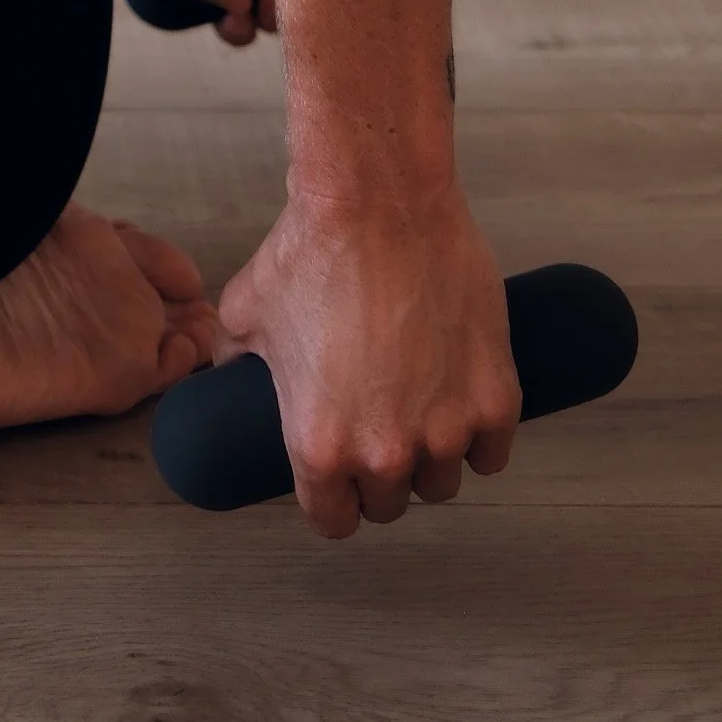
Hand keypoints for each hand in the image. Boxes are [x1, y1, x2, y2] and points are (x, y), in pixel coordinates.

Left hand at [218, 187, 520, 537]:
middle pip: (391, 503)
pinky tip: (461, 402)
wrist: (377, 201)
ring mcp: (447, 429)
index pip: (333, 520)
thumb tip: (225, 378)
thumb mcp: (245, 312)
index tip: (339, 479)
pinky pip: (493, 451)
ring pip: (444, 480)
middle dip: (381, 474)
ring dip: (432, 457)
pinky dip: (480, 434)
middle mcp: (386, 453)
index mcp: (319, 446)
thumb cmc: (311, 251)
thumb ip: (235, 361)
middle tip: (377, 426)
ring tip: (419, 409)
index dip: (333, 499)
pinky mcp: (496, 399)